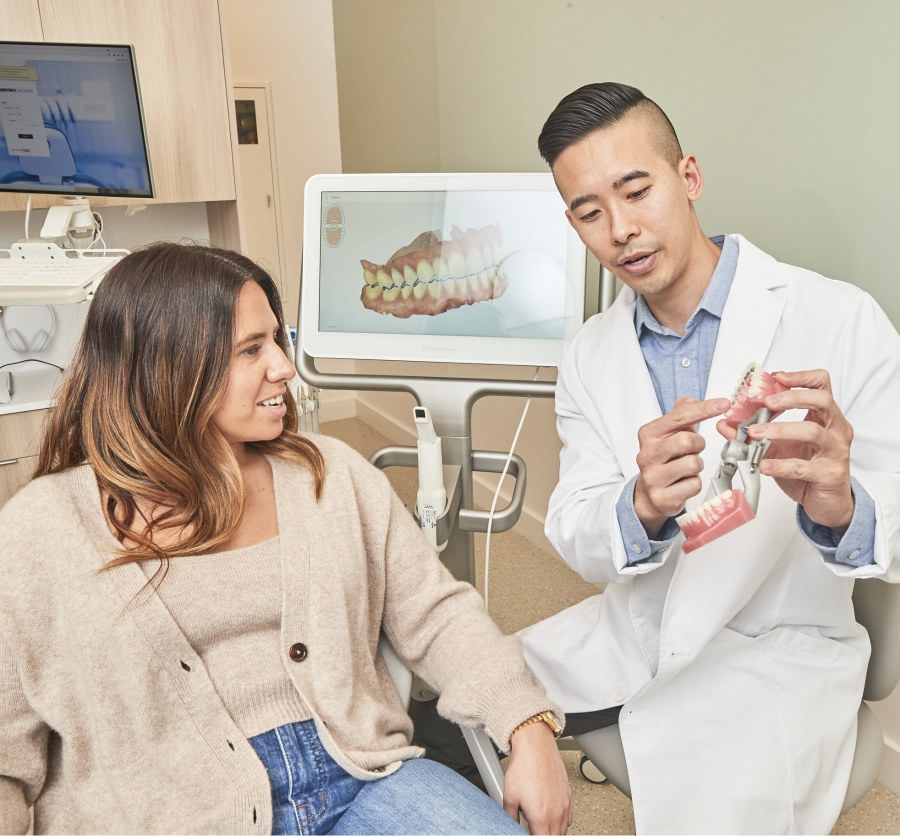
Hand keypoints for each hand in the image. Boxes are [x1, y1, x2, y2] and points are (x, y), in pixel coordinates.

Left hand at [503, 721, 571, 834]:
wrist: (536, 744)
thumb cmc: (524, 766)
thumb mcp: (509, 796)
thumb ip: (510, 817)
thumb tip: (511, 824)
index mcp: (541, 818)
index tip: (528, 833)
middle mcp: (556, 814)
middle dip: (543, 835)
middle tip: (533, 829)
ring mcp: (564, 805)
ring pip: (563, 830)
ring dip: (553, 832)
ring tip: (541, 826)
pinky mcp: (568, 796)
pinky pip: (568, 818)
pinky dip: (561, 822)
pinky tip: (551, 817)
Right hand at [633, 397, 730, 536]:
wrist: (649, 494)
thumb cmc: (664, 460)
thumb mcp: (668, 434)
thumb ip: (680, 415)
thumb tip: (692, 400)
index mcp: (648, 434)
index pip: (679, 416)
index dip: (705, 409)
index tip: (724, 404)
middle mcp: (646, 454)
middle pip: (688, 440)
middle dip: (698, 444)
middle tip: (692, 450)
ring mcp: (652, 477)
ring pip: (694, 464)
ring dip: (697, 465)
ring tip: (686, 467)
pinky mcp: (662, 497)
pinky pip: (694, 485)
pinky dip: (694, 483)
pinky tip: (683, 483)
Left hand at [716, 368, 853, 529]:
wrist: (828, 502)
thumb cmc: (808, 469)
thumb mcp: (779, 446)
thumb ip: (754, 432)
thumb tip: (725, 423)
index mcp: (826, 417)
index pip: (822, 384)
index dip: (801, 377)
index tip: (777, 377)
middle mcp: (835, 429)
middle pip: (822, 400)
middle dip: (791, 397)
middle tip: (766, 403)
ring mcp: (835, 451)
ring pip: (812, 431)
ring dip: (779, 429)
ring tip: (754, 433)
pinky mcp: (829, 474)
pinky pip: (802, 466)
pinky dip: (779, 464)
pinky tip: (763, 464)